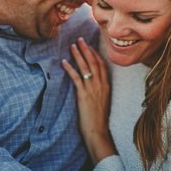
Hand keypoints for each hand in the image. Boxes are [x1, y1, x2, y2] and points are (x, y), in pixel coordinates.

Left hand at [62, 39, 115, 164]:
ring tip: (72, 46)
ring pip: (85, 67)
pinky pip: (76, 78)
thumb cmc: (98, 120)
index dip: (95, 54)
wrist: (98, 131)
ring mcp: (92, 89)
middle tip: (80, 39)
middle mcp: (101, 85)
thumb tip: (93, 86)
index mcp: (106, 86)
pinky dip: (70, 69)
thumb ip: (99, 92)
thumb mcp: (102, 102)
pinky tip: (64, 62)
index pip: (102, 65)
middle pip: (94, 62)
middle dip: (87, 49)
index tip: (89, 46)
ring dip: (78, 55)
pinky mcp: (83, 95)